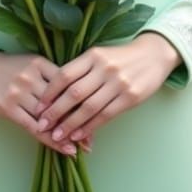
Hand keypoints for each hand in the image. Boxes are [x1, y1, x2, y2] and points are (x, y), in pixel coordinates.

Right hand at [0, 52, 92, 155]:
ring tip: (81, 148)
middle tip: (92, 139)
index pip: (68, 85)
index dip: (83, 102)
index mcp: (41, 64)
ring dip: (66, 134)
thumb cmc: (13, 67)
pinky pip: (33, 127)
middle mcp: (31, 77)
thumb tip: (80, 96)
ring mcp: (19, 93)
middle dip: (78, 121)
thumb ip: (54, 77)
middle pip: (60, 102)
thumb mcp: (34, 64)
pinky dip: (50, 140)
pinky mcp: (9, 108)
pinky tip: (64, 149)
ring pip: (48, 118)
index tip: (98, 115)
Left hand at [33, 33, 181, 144]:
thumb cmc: (121, 58)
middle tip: (42, 126)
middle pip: (74, 93)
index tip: (38, 107)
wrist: (153, 55)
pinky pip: (105, 115)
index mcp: (93, 56)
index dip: (50, 93)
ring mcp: (118, 83)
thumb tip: (56, 94)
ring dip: (70, 124)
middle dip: (55, 112)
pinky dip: (90, 127)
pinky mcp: (130, 97)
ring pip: (88, 107)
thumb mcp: (100, 56)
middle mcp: (104, 68)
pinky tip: (78, 135)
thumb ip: (81, 70)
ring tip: (57, 136)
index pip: (65, 75)